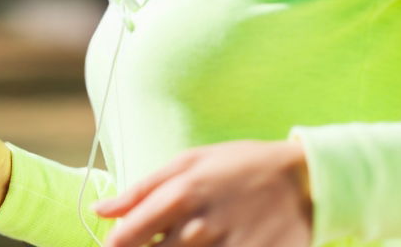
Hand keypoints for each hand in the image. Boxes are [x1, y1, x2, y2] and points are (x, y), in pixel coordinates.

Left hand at [91, 139, 311, 246]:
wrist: (300, 181)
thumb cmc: (238, 165)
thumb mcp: (189, 162)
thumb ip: (142, 189)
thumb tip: (101, 210)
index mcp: (179, 196)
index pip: (126, 238)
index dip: (115, 246)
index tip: (116, 245)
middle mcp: (198, 229)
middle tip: (162, 241)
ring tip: (185, 243)